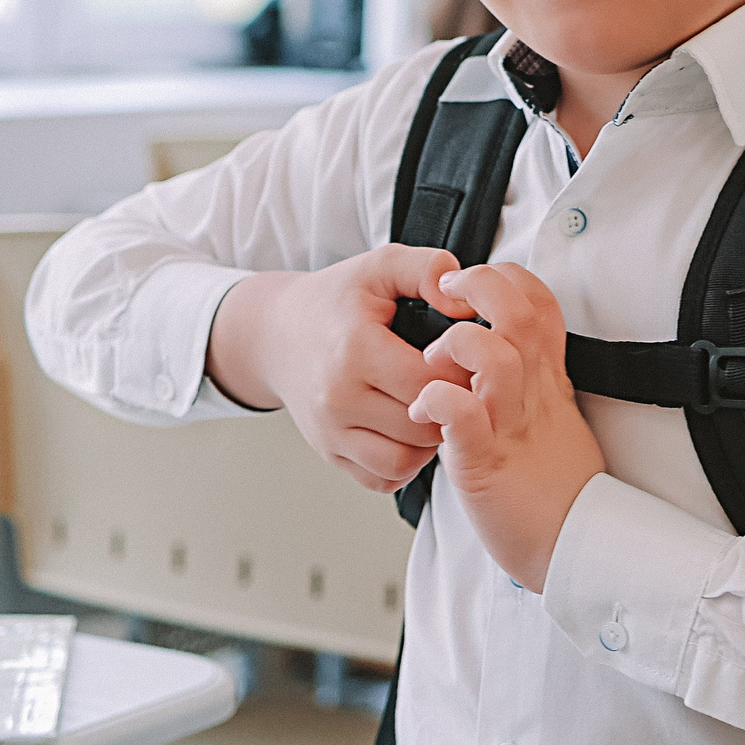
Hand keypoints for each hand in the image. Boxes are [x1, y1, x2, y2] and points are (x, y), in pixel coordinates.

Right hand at [205, 246, 475, 493]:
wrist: (277, 332)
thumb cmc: (335, 299)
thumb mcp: (381, 266)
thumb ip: (429, 268)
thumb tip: (465, 302)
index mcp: (356, 349)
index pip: (432, 383)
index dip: (462, 374)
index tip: (466, 361)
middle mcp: (338, 398)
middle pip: (423, 426)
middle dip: (452, 410)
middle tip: (461, 388)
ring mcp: (330, 431)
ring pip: (405, 462)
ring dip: (430, 442)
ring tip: (437, 409)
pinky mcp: (329, 452)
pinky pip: (382, 478)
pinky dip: (404, 463)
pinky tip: (410, 431)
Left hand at [407, 263, 606, 589]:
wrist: (572, 544)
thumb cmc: (554, 488)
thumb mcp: (555, 418)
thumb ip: (532, 380)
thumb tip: (502, 350)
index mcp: (547, 378)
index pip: (539, 303)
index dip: (507, 278)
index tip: (472, 283)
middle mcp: (533, 392)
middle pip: (518, 313)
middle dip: (480, 287)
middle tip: (448, 295)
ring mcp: (511, 425)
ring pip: (496, 356)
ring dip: (457, 345)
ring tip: (433, 361)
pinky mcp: (486, 462)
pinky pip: (462, 416)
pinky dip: (436, 400)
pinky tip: (422, 407)